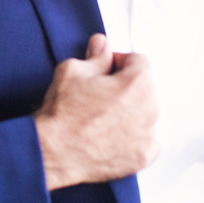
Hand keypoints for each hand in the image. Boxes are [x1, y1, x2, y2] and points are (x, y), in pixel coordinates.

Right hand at [33, 34, 159, 191]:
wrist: (53, 153)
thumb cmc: (62, 114)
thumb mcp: (73, 71)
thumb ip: (96, 57)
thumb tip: (101, 45)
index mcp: (137, 83)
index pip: (138, 61)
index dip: (119, 61)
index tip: (106, 69)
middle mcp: (149, 109)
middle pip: (144, 88)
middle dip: (125, 87)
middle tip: (100, 94)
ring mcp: (148, 136)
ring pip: (145, 114)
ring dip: (130, 111)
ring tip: (102, 117)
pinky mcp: (143, 157)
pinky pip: (145, 140)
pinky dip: (132, 137)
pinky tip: (109, 136)